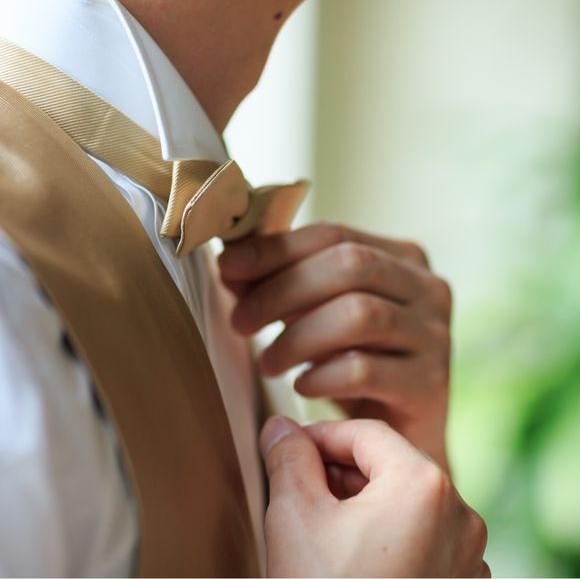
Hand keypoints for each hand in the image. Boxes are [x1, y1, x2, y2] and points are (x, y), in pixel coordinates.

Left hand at [219, 223, 451, 468]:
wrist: (397, 431)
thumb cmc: (354, 362)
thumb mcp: (319, 314)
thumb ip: (284, 282)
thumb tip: (231, 261)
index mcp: (402, 258)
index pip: (335, 235)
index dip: (277, 249)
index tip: (227, 267)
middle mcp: (428, 288)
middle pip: (350, 266)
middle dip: (282, 291)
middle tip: (239, 321)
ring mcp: (435, 335)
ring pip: (359, 315)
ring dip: (298, 337)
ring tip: (267, 363)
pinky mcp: (430, 384)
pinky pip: (366, 370)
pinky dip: (322, 375)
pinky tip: (302, 386)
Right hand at [261, 417, 488, 577]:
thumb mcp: (295, 515)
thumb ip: (288, 457)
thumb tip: (280, 427)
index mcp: (425, 486)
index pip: (365, 434)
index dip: (320, 434)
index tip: (287, 444)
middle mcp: (460, 515)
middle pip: (387, 465)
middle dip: (337, 468)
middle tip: (295, 480)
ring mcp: (466, 555)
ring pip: (403, 500)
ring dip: (358, 498)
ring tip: (317, 515)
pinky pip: (419, 534)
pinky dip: (383, 528)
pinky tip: (347, 548)